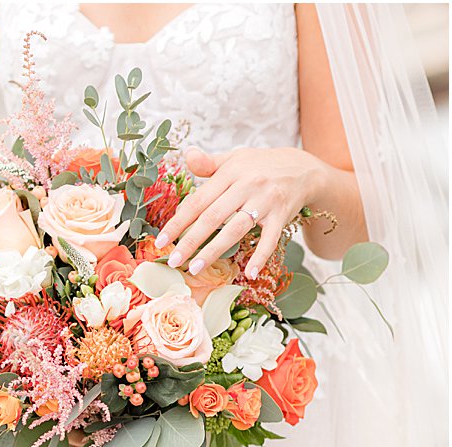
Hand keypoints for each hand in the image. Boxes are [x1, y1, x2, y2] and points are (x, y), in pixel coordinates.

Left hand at [155, 146, 323, 279]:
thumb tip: (187, 155)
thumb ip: (209, 163)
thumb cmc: (261, 167)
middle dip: (191, 241)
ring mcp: (266, 201)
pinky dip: (261, 256)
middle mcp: (248, 185)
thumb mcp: (235, 159)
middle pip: (213, 217)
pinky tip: (249, 272)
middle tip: (173, 261)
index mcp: (231, 172)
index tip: (161, 240)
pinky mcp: (282, 215)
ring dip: (214, 250)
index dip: (178, 221)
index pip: (198, 200)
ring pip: (236, 229)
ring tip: (194, 268)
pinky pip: (270, 238)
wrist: (304, 168)